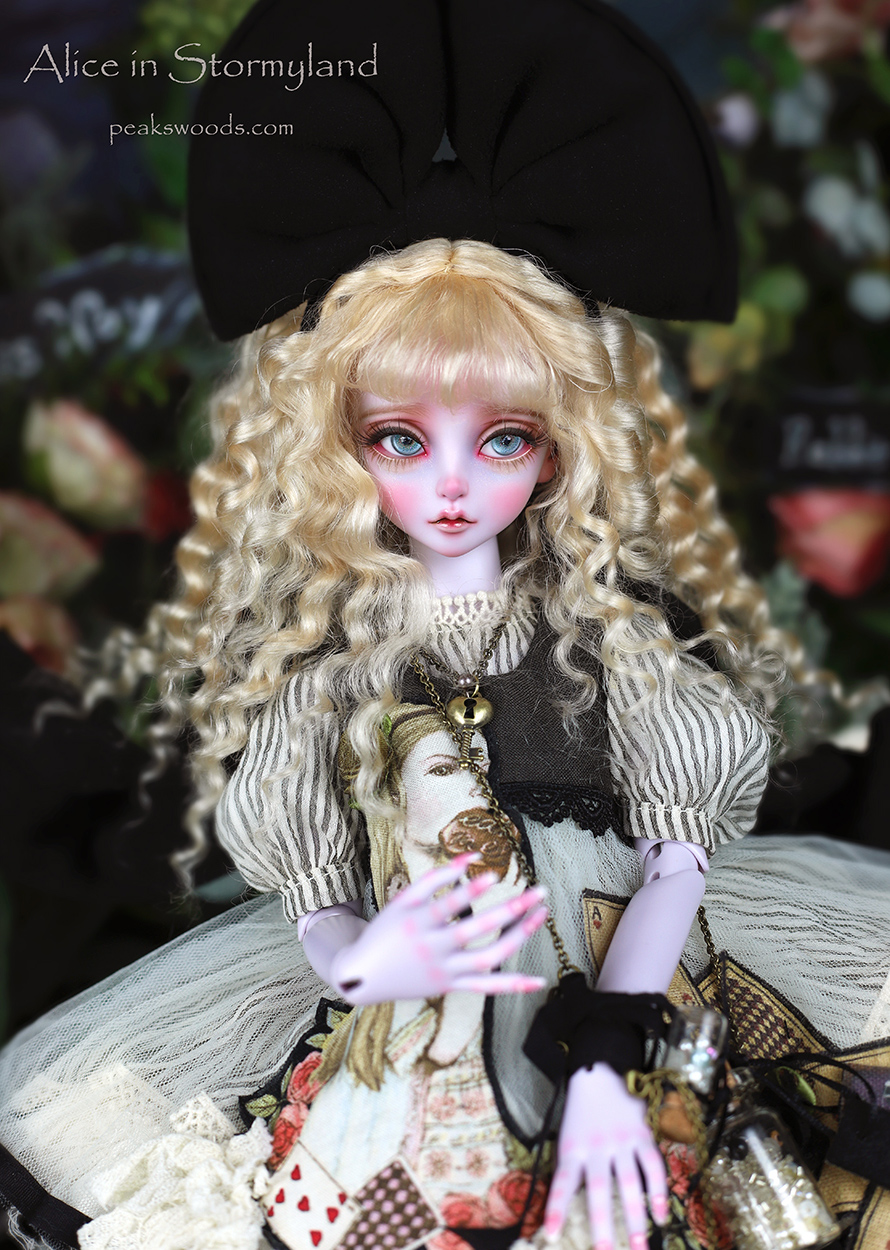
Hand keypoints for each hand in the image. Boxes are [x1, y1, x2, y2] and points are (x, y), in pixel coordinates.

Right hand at [329, 853, 547, 1005]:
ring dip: (519, 937)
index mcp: (420, 924)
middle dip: (511, 910)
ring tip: (541, 915)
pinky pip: (487, 988)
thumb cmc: (386, 930)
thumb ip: (436, 877)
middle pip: (477, 931)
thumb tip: (472, 857)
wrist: (363, 975)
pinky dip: (513, 985)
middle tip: (539, 891)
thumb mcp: (403, 899)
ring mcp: (446, 971)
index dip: (470, 891)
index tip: (492, 874)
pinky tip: (539, 981)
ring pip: (489, 958)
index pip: (449, 906)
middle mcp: (434, 949)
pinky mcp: (452, 987)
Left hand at [544, 1063, 666, 1249]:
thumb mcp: (567, 1139)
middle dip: (603, 1225)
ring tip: (639, 1246)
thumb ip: (571, 1170)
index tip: (552, 1235)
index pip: (562, 1182)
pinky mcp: (641, 1134)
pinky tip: (660, 1215)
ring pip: (628, 1182)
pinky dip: (657, 1191)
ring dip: (634, 1217)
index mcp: (572, 1148)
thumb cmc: (580, 1115)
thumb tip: (564, 1211)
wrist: (598, 1072)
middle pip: (599, 1189)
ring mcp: (620, 1140)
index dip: (556, 1208)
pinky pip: (652, 1165)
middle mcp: (596, 1147)